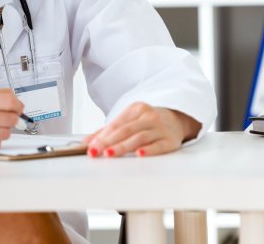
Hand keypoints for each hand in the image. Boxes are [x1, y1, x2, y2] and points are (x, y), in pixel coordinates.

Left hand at [83, 102, 201, 157]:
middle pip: (125, 130)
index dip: (102, 136)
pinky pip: (158, 145)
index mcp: (136, 109)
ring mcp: (160, 128)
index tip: (91, 147)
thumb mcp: (129, 120)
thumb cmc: (148, 121)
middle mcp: (148, 116)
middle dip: (108, 142)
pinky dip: (148, 150)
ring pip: (139, 137)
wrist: (177, 119)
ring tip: (110, 154)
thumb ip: (107, 131)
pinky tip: (139, 154)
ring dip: (123, 147)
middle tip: (96, 152)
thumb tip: (86, 143)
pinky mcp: (171, 140)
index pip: (116, 124)